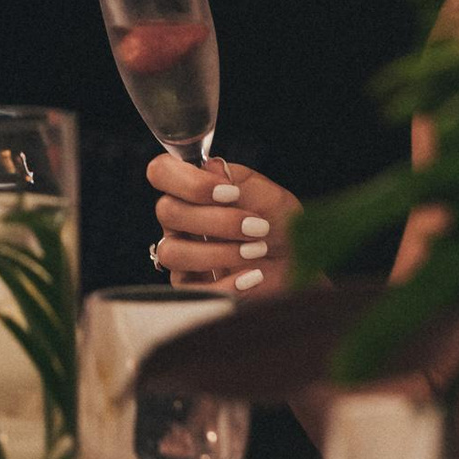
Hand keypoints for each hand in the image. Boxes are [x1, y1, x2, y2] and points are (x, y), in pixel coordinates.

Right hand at [146, 153, 300, 296]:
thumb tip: (210, 168)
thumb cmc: (278, 222)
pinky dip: (226, 283)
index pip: (161, 171)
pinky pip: (189, 290)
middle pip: (167, 212)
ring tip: (257, 250)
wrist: (296, 259)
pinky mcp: (191, 287)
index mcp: (193, 190)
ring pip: (172, 252)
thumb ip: (238, 180)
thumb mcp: (268, 195)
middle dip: (217, 220)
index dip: (188, 181)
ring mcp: (181, 254)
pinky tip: (254, 275)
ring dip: (219, 252)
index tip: (228, 193)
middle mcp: (180, 220)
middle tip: (257, 226)